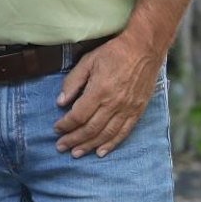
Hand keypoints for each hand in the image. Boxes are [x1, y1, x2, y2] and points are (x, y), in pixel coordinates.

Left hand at [54, 31, 162, 157]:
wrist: (144, 48)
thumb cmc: (114, 52)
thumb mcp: (88, 61)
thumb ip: (73, 82)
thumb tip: (60, 102)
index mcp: (99, 91)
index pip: (78, 115)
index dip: (65, 125)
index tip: (56, 128)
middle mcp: (114, 103)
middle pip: (90, 129)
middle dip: (73, 140)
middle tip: (61, 147)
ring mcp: (127, 109)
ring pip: (105, 134)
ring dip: (89, 146)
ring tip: (76, 153)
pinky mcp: (137, 111)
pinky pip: (123, 132)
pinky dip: (111, 144)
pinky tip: (100, 152)